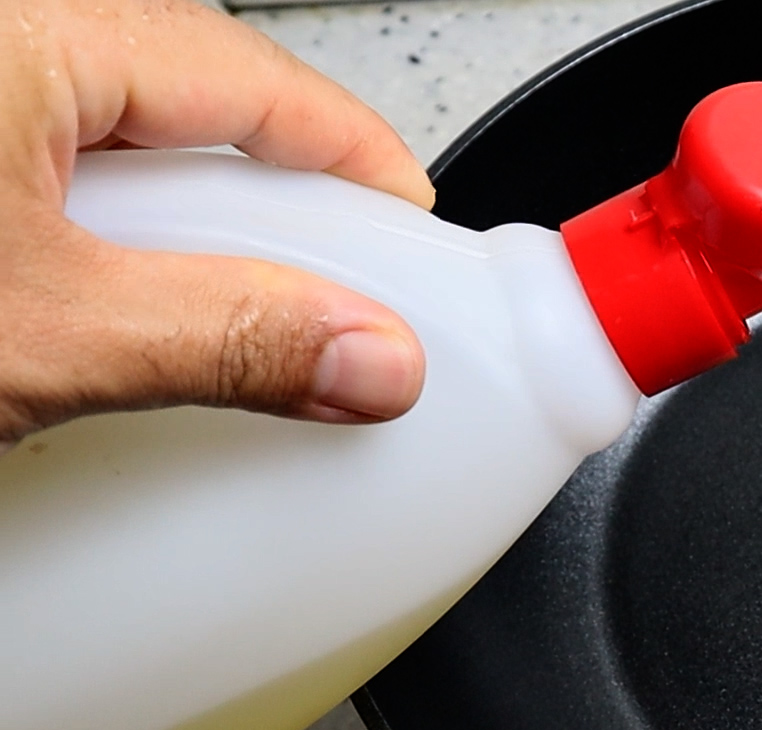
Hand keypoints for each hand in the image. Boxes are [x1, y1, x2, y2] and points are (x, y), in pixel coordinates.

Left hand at [0, 0, 431, 450]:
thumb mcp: (46, 335)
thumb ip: (227, 340)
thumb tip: (370, 353)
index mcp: (26, 31)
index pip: (251, 73)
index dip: (352, 153)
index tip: (411, 221)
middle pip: (186, 88)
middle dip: (264, 190)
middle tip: (331, 278)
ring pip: (108, 118)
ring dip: (173, 211)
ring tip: (216, 297)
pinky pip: (40, 141)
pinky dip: (92, 211)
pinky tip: (99, 285)